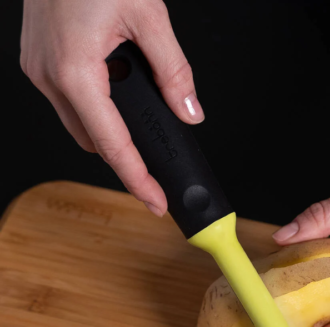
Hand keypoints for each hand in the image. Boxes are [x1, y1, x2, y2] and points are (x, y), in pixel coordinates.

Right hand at [20, 0, 202, 215]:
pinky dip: (96, 108)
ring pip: (80, 125)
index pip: (114, 145)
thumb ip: (173, 71)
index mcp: (75, 69)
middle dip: (126, 157)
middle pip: (95, 142)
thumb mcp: (148, 15)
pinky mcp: (37, 60)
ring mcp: (38, 68)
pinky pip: (69, 102)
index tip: (156, 202)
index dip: (138, 180)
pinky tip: (115, 93)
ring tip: (140, 116)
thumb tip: (189, 112)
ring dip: (110, 131)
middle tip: (155, 167)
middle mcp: (49, 75)